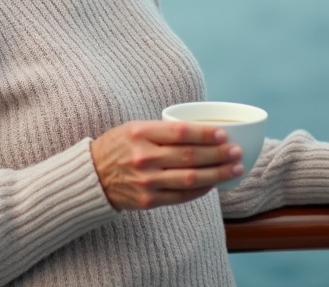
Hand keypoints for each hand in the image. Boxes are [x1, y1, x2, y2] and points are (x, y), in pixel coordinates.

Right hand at [90, 121, 242, 210]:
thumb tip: (203, 131)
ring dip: (217, 174)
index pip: (180, 132)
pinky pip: (182, 196)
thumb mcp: (134, 128)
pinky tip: (214, 184)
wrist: (92, 176)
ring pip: (190, 178)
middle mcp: (143, 157)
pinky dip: (201, 190)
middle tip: (236, 151)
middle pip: (190, 156)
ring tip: (235, 168)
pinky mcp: (149, 200)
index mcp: (139, 133)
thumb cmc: (118, 147)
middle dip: (218, 154)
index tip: (224, 134)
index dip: (205, 133)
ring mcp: (146, 181)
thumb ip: (163, 130)